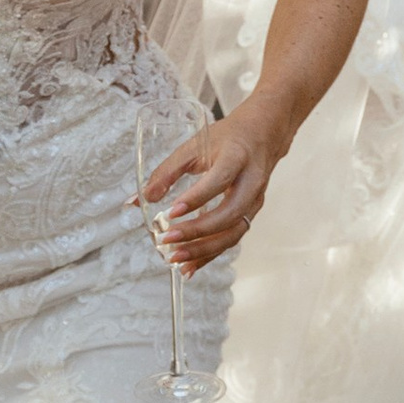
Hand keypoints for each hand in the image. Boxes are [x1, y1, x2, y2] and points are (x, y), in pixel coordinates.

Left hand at [142, 103, 281, 273]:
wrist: (263, 136)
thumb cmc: (227, 139)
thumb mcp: (194, 146)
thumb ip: (166, 171)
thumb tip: (140, 199)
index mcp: (237, 157)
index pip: (219, 181)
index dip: (196, 199)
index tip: (171, 212)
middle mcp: (251, 182)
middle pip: (229, 213)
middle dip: (197, 231)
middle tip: (168, 239)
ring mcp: (255, 201)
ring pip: (233, 233)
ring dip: (203, 249)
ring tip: (175, 258)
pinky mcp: (251, 214)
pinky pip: (231, 239)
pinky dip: (210, 254)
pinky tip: (190, 266)